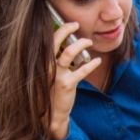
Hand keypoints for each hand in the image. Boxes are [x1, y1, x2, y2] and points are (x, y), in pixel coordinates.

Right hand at [49, 22, 100, 139]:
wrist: (49, 114)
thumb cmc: (50, 92)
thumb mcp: (47, 75)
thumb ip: (53, 61)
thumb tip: (65, 47)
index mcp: (42, 63)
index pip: (48, 41)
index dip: (59, 30)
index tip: (70, 25)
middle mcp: (47, 67)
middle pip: (56, 42)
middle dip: (67, 30)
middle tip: (76, 25)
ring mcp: (56, 75)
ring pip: (69, 53)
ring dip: (81, 44)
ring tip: (89, 42)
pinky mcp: (67, 84)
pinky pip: (82, 70)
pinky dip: (91, 64)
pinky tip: (97, 61)